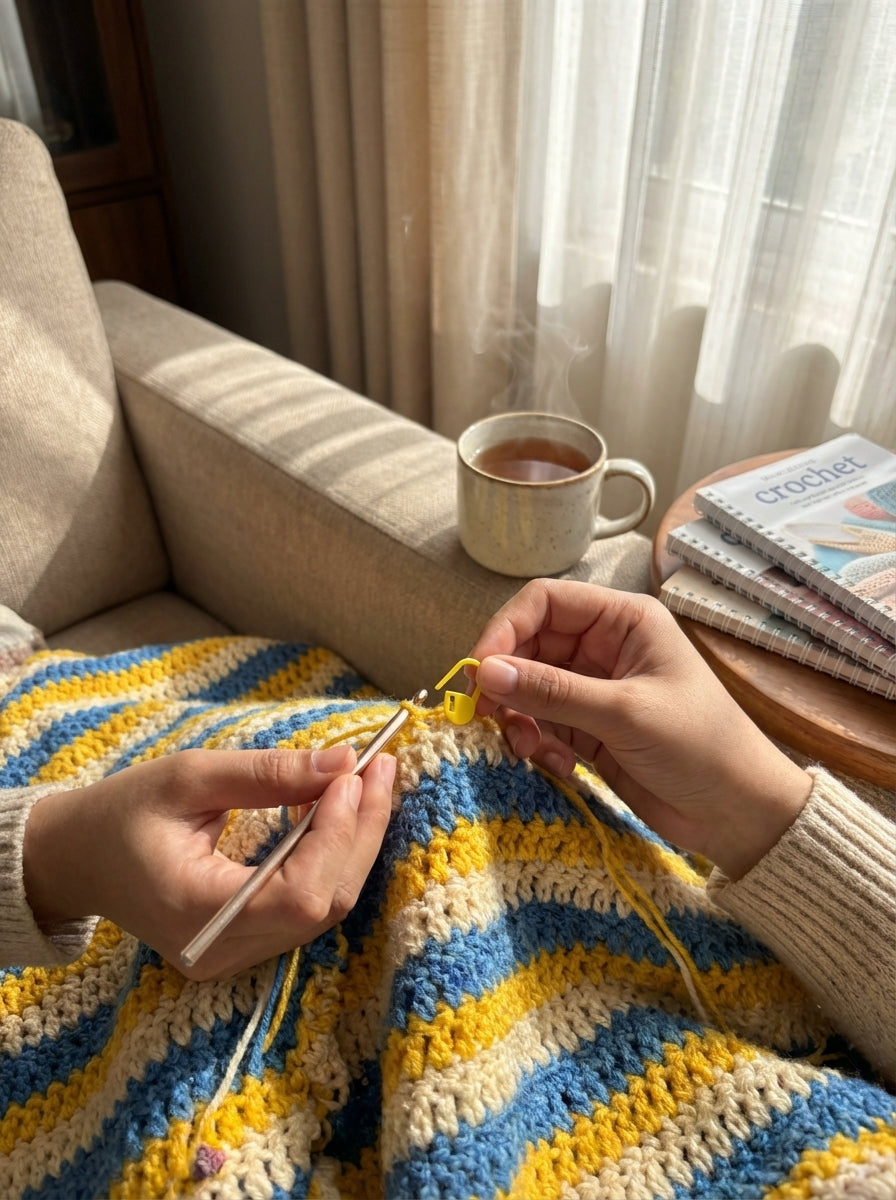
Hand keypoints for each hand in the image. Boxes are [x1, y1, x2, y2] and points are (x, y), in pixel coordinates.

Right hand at [23, 745, 395, 978]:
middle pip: (324, 903)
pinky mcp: (244, 945)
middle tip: (379, 767)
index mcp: (197, 913)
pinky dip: (330, 858)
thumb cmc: (122, 812)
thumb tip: (344, 761)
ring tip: (362, 782)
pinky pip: (306, 907)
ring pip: (324, 908)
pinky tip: (335, 812)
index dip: (338, 835)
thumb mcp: (188, 777)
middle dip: (361, 831)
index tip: (354, 774)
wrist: (76, 859)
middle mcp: (221, 950)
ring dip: (352, 842)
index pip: (299, 893)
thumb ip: (268, 773)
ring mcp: (234, 956)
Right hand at [471, 579, 811, 878]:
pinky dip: (536, 742)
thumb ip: (553, 692)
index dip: (506, 629)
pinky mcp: (589, 731)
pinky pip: (542, 723)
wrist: (738, 814)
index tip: (480, 670)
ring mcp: (595, 690)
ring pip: (529, 688)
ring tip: (527, 747)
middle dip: (506, 679)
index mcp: (624, 621)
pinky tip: (555, 765)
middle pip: (530, 645)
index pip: (546, 602)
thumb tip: (485, 671)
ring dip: (518, 717)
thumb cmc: (701, 747)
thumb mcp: (624, 713)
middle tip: (486, 715)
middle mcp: (605, 648)